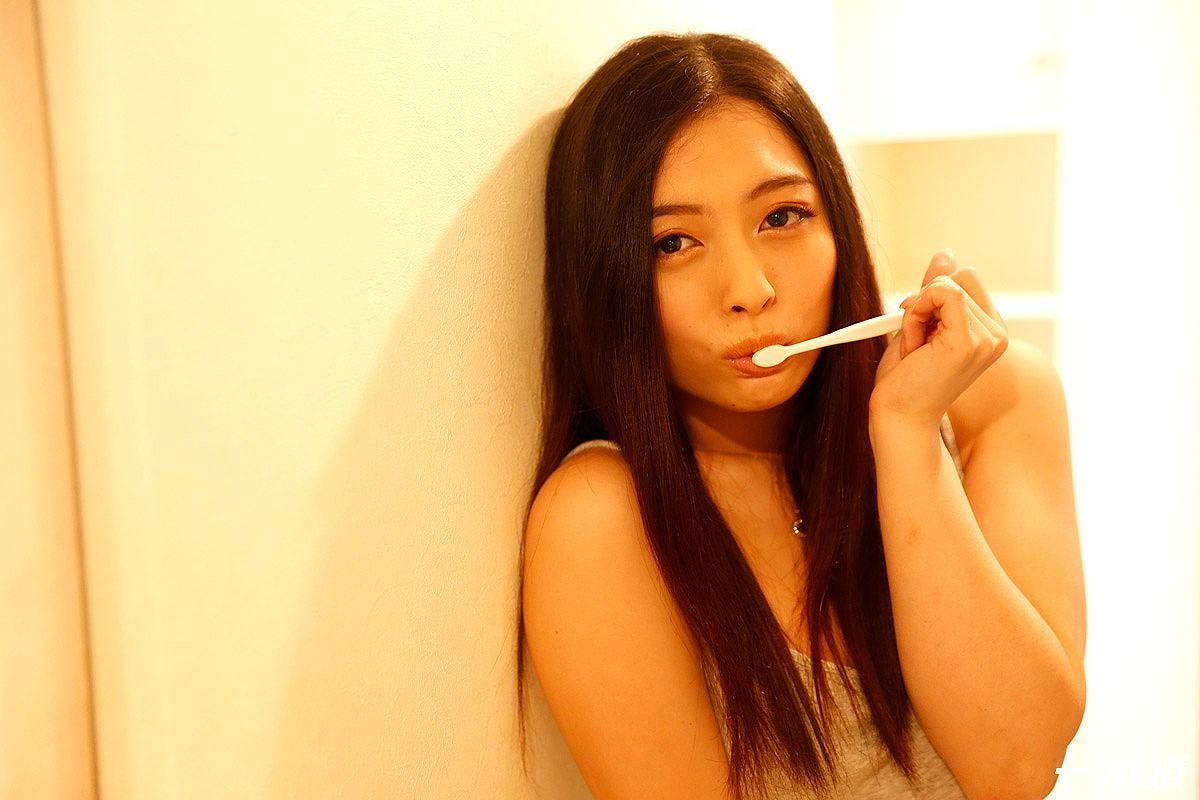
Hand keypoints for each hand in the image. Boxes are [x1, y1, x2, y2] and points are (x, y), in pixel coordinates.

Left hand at [870, 249, 1008, 429]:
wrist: (898, 416)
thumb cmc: (906, 379)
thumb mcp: (921, 324)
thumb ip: (936, 290)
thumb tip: (947, 253)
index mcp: (990, 331)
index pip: (967, 279)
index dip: (935, 293)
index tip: (918, 324)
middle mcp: (996, 335)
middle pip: (960, 277)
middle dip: (926, 301)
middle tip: (916, 341)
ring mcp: (987, 339)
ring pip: (945, 287)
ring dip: (916, 313)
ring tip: (916, 350)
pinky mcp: (968, 342)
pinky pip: (943, 294)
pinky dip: (917, 312)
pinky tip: (914, 344)